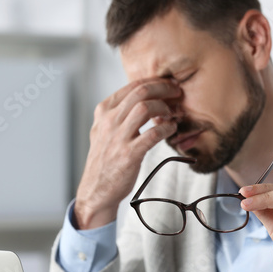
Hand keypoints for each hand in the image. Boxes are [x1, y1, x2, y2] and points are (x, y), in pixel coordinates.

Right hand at [75, 78, 182, 229]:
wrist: (96, 189)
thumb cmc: (104, 160)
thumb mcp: (102, 131)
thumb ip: (117, 114)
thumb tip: (141, 100)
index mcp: (103, 112)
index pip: (132, 86)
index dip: (155, 82)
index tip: (168, 84)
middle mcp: (109, 121)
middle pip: (140, 92)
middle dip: (164, 88)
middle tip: (177, 92)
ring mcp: (118, 137)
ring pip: (145, 108)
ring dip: (165, 108)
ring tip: (173, 114)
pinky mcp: (129, 154)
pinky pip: (153, 134)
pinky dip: (167, 129)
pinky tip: (172, 130)